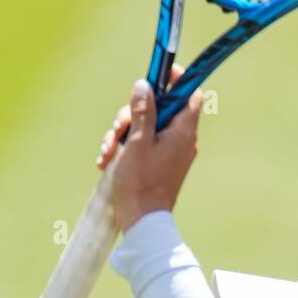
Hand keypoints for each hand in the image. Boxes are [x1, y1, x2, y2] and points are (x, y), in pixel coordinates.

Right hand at [97, 66, 203, 232]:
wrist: (142, 222)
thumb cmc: (141, 183)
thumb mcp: (137, 142)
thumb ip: (143, 112)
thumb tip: (145, 85)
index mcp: (183, 131)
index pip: (190, 93)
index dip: (175, 80)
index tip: (156, 75)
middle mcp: (182, 139)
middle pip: (160, 108)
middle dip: (133, 114)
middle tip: (118, 128)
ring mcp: (171, 151)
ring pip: (146, 126)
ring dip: (123, 133)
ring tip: (107, 151)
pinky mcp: (159, 162)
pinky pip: (143, 144)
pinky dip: (125, 147)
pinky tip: (107, 160)